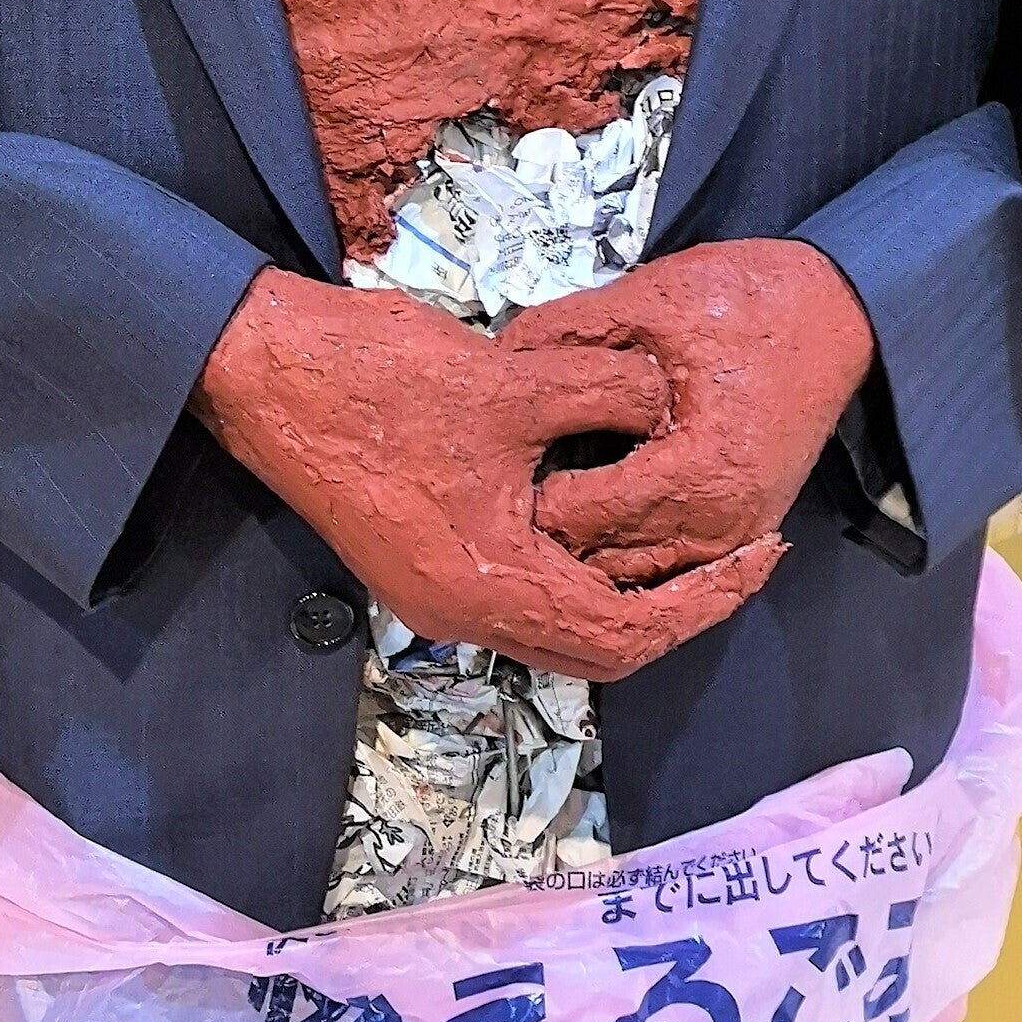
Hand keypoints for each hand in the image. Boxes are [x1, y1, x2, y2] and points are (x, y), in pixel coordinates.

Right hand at [192, 270, 782, 680]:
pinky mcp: (419, 565)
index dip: (703, 601)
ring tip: (684, 535)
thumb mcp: (511, 382)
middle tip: (738, 553)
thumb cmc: (378, 380)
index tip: (758, 554)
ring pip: (557, 625)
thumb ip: (607, 395)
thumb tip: (673, 397)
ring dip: (624, 592)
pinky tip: (605, 512)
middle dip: (676, 607)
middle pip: (596, 648)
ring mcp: (434, 595)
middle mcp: (460, 614)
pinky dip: (575, 570)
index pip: (625, 634)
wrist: (263, 372)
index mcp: (488, 587)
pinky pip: (520, 594)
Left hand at [508, 240, 874, 583]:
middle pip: (600, 561)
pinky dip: (624, 552)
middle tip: (500, 485)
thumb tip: (491, 357)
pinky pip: (669, 570)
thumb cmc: (752, 301)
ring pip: (633, 578)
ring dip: (584, 547)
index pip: (580, 515)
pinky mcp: (744, 534)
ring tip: (539, 498)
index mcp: (699, 470)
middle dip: (547, 529)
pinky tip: (589, 515)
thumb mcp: (648, 298)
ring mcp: (738, 537)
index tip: (490, 457)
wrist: (840, 312)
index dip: (522, 489)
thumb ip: (565, 331)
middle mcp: (722, 523)